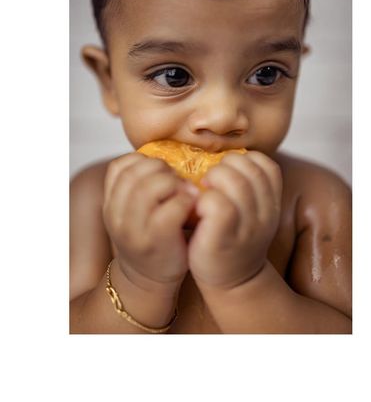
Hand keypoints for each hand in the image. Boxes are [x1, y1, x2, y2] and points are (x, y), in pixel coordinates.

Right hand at [103, 152, 196, 290]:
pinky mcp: (157, 240)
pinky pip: (171, 209)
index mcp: (110, 203)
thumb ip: (140, 185)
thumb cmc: (149, 237)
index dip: (144, 161)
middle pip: (137, 173)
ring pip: (151, 187)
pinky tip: (193, 204)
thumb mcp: (133, 211)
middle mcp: (117, 215)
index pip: (120, 166)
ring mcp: (135, 230)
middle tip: (178, 179)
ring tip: (187, 191)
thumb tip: (163, 157)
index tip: (161, 171)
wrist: (148, 280)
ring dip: (175, 183)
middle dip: (162, 170)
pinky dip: (185, 201)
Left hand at [188, 151, 281, 289]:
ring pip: (233, 181)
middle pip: (248, 168)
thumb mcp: (252, 211)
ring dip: (212, 179)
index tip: (228, 172)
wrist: (232, 282)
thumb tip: (225, 155)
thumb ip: (247, 185)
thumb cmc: (234, 238)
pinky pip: (217, 204)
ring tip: (203, 192)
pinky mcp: (224, 237)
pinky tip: (198, 210)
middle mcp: (265, 213)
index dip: (244, 160)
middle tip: (210, 181)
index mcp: (272, 203)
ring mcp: (247, 226)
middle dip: (224, 166)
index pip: (266, 164)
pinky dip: (203, 200)